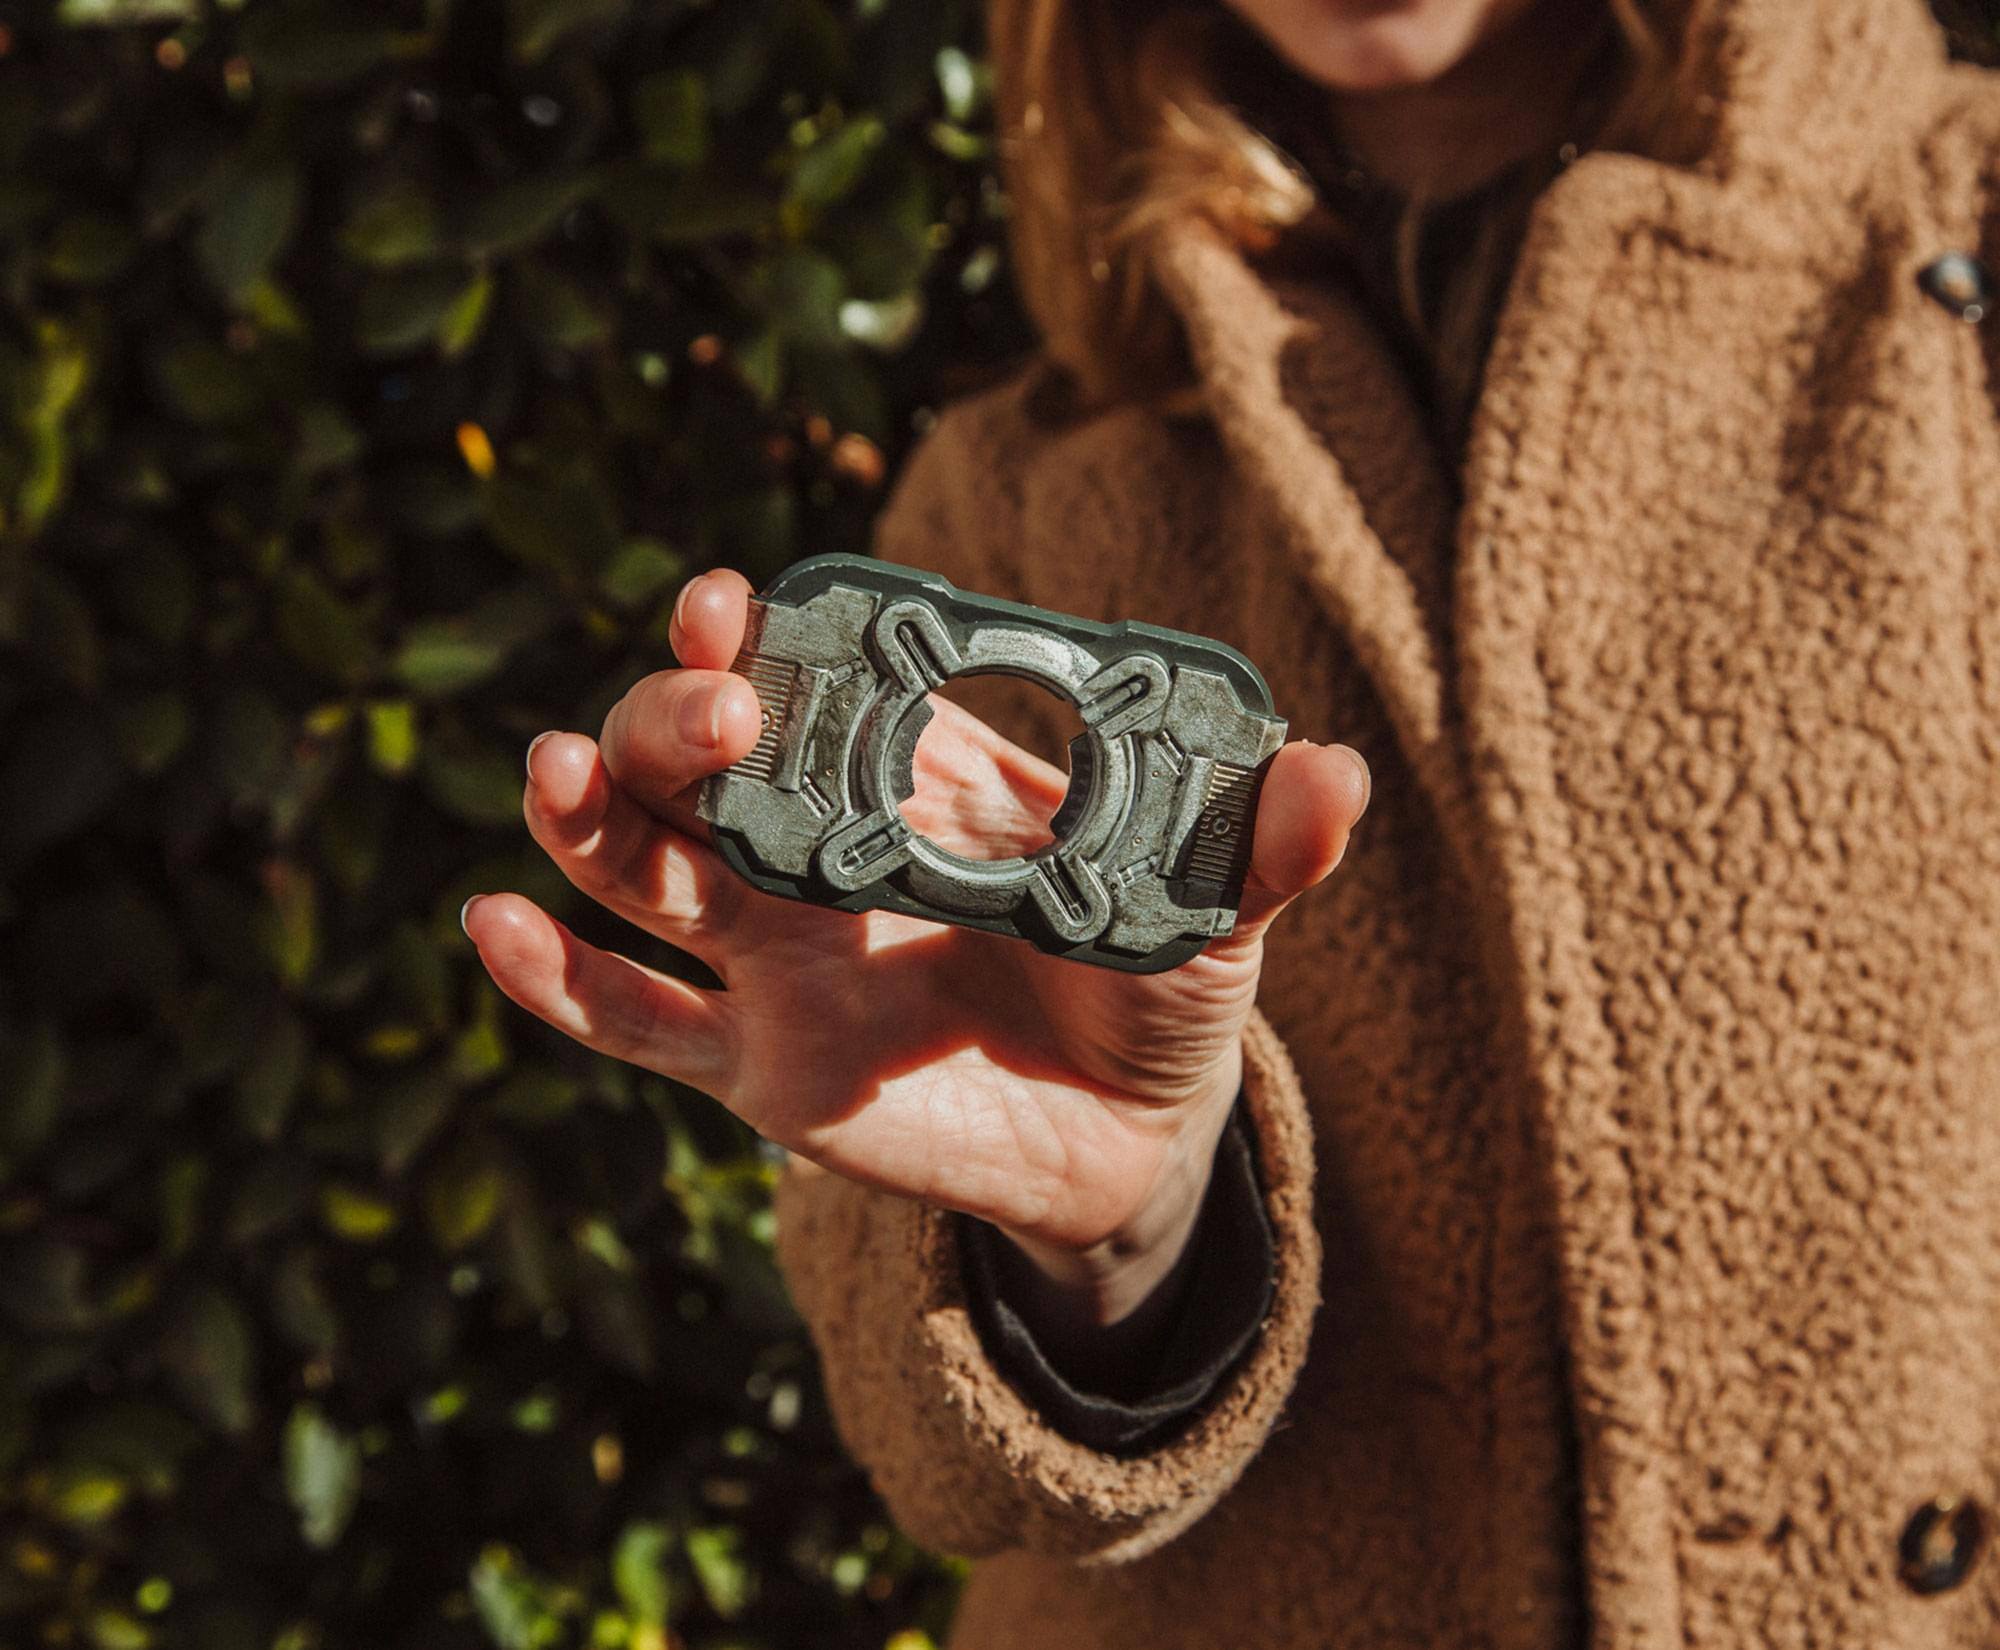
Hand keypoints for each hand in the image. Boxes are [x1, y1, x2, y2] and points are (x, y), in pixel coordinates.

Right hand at [464, 569, 1369, 1324]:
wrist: (1131, 1138)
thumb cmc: (1162, 988)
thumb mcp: (1213, 913)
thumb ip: (1260, 848)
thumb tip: (1336, 774)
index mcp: (917, 780)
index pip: (810, 684)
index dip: (759, 640)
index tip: (734, 603)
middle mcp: (823, 853)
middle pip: (700, 769)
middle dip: (677, 723)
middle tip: (712, 711)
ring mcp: (776, 960)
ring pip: (644, 873)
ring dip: (589, 822)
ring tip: (552, 774)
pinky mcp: (759, 1067)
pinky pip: (637, 1023)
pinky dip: (557, 983)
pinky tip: (491, 928)